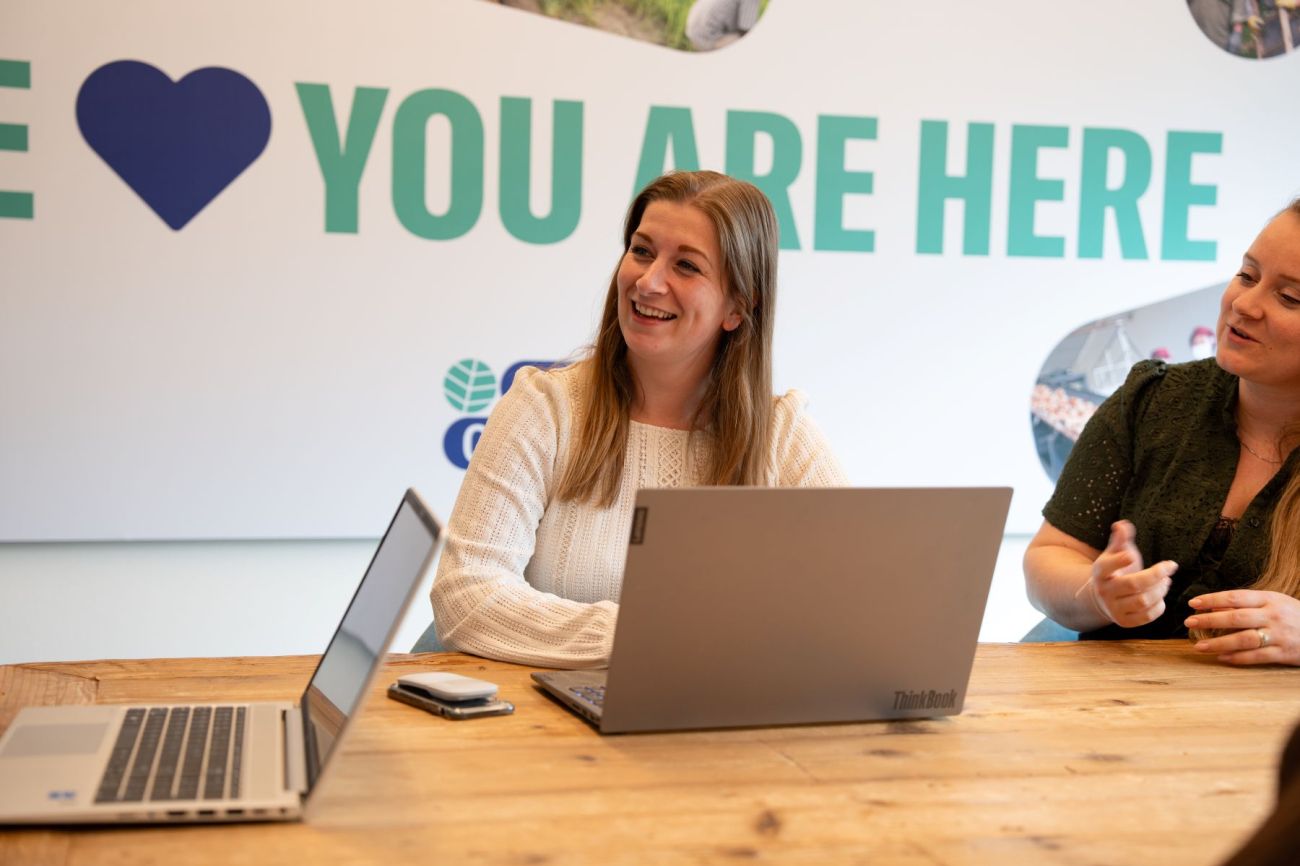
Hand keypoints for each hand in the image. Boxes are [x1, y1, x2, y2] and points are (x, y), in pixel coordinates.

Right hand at [1082, 520, 1176, 627]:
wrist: (1104, 597)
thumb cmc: (1116, 570)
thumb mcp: (1115, 552)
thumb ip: (1121, 538)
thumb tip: (1122, 524)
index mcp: (1100, 571)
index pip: (1108, 566)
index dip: (1120, 561)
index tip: (1132, 556)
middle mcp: (1104, 591)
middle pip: (1134, 584)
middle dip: (1156, 575)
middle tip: (1169, 568)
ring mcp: (1113, 608)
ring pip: (1143, 601)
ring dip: (1160, 590)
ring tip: (1166, 582)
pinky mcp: (1124, 621)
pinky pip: (1147, 616)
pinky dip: (1159, 606)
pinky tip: (1160, 597)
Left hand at [1185, 590, 1299, 665]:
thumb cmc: (1293, 615)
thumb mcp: (1274, 602)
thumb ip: (1248, 604)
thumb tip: (1214, 606)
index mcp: (1269, 599)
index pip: (1236, 597)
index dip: (1212, 599)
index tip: (1193, 603)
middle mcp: (1273, 616)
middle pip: (1236, 617)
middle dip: (1210, 620)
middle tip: (1189, 621)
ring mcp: (1279, 635)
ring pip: (1244, 639)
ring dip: (1219, 643)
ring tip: (1199, 646)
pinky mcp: (1284, 653)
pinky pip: (1256, 656)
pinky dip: (1237, 658)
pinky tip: (1221, 658)